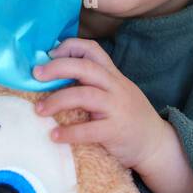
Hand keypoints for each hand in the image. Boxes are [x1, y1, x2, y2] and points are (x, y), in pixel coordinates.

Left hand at [32, 37, 168, 176]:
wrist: (157, 144)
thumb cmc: (130, 119)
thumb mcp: (117, 94)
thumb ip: (95, 84)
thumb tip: (59, 77)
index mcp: (113, 76)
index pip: (93, 50)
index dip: (70, 47)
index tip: (49, 55)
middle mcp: (116, 87)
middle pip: (85, 68)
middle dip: (57, 68)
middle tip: (35, 75)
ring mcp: (117, 108)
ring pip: (84, 95)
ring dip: (57, 100)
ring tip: (39, 110)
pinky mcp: (116, 131)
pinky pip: (89, 130)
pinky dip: (69, 132)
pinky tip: (55, 136)